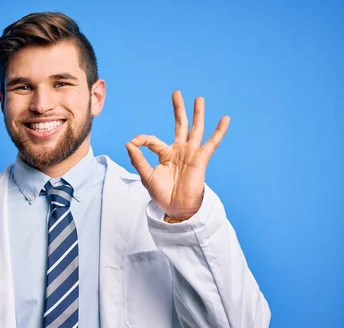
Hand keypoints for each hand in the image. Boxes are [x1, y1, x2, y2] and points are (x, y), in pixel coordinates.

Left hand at [126, 91, 229, 219]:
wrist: (176, 208)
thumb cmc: (161, 194)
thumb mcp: (146, 175)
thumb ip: (138, 159)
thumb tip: (129, 143)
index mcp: (165, 154)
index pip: (152, 140)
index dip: (142, 140)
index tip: (134, 143)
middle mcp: (179, 151)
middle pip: (179, 125)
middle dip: (178, 109)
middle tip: (177, 93)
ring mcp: (190, 153)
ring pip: (195, 129)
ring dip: (197, 114)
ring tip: (199, 99)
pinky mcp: (201, 159)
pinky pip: (212, 143)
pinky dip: (219, 131)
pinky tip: (225, 119)